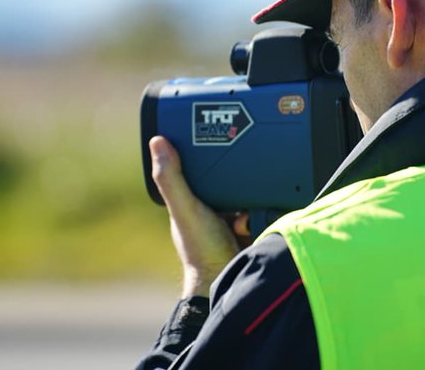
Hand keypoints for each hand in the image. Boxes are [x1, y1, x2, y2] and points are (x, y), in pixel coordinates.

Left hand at [150, 136, 249, 297]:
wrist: (229, 281)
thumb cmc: (201, 251)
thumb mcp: (186, 210)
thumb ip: (171, 180)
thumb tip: (158, 142)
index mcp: (193, 198)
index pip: (204, 166)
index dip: (212, 155)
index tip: (222, 142)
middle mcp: (213, 205)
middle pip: (232, 177)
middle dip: (241, 182)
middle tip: (239, 193)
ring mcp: (234, 216)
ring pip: (251, 191)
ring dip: (255, 199)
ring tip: (244, 216)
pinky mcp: (255, 224)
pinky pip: (265, 206)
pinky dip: (265, 210)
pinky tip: (259, 219)